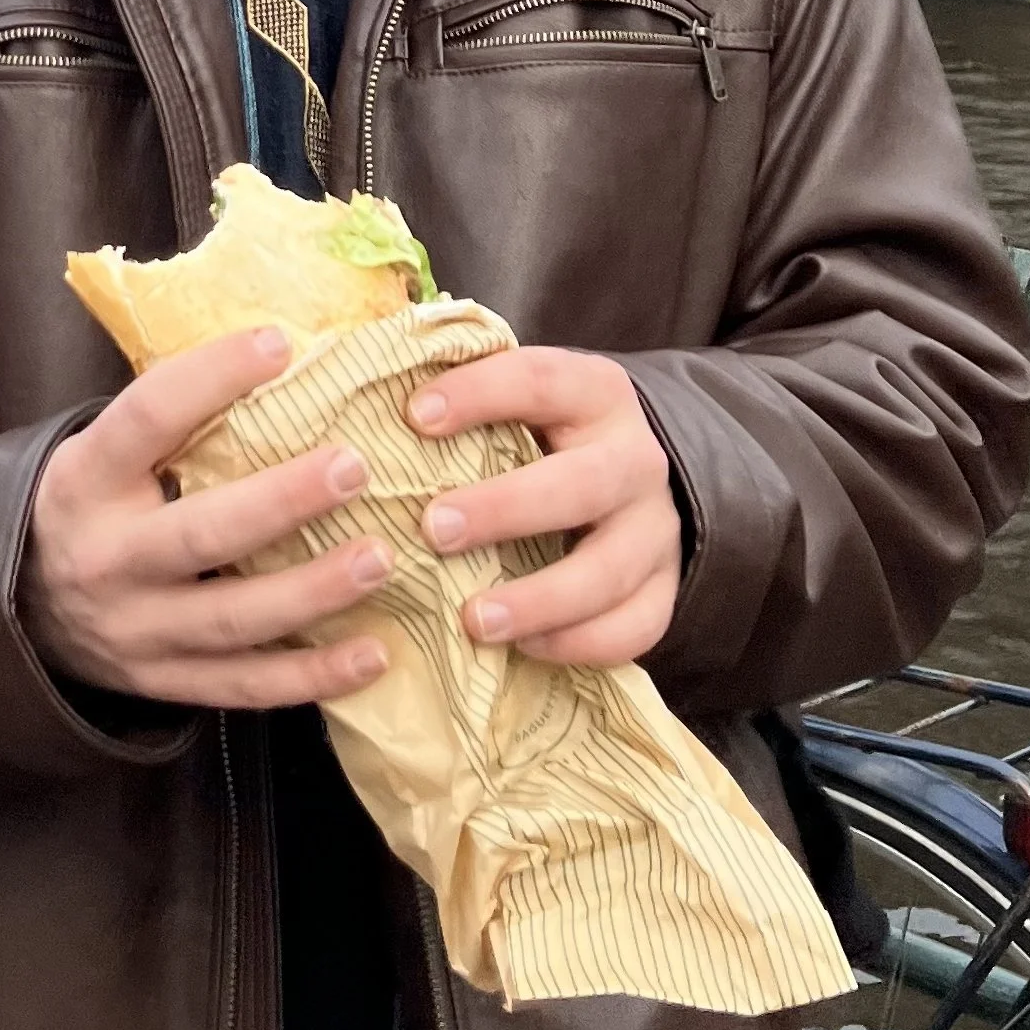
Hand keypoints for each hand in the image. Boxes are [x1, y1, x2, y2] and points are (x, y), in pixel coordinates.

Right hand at [22, 328, 392, 711]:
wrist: (21, 612)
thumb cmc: (95, 505)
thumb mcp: (104, 453)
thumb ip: (174, 416)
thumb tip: (287, 343)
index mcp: (85, 481)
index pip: (145, 419)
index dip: (210, 378)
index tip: (279, 344)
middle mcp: (105, 559)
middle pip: (199, 535)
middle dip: (281, 502)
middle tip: (355, 466)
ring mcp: (134, 632)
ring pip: (231, 619)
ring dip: (312, 591)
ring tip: (382, 558)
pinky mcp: (163, 682)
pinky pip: (245, 686)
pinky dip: (313, 677)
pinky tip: (375, 654)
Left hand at [408, 350, 680, 669]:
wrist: (632, 479)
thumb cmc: (546, 439)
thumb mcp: (521, 402)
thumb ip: (464, 398)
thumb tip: (366, 397)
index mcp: (595, 394)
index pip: (542, 380)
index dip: (482, 394)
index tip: (415, 416)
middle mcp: (634, 459)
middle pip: (583, 483)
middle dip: (506, 508)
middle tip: (433, 529)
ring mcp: (654, 530)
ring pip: (610, 570)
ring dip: (539, 598)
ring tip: (472, 619)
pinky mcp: (663, 589)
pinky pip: (635, 627)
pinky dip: (579, 644)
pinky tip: (524, 649)